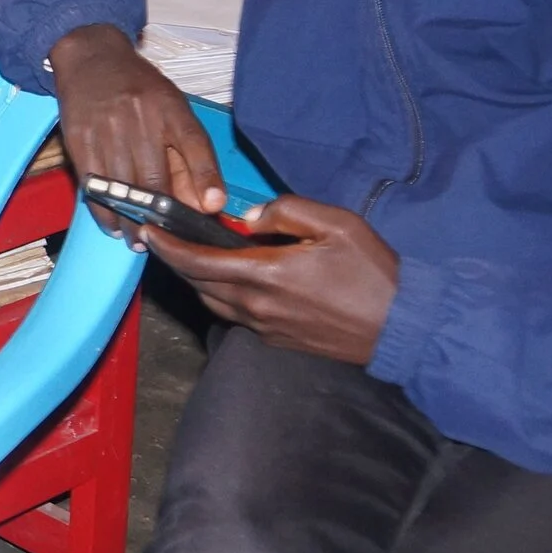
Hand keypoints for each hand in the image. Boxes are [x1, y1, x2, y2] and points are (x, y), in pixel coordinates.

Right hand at [48, 23, 223, 229]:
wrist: (92, 59)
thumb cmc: (138, 91)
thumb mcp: (173, 111)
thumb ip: (191, 155)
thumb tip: (206, 202)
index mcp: (171, 109)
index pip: (196, 146)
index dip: (205, 179)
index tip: (211, 209)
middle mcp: (141, 118)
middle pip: (156, 178)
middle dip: (162, 216)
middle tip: (166, 239)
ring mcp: (107, 129)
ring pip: (124, 188)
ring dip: (132, 221)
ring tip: (138, 240)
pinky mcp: (80, 139)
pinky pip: (94, 185)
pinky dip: (104, 211)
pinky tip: (112, 224)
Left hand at [139, 194, 400, 363]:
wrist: (403, 328)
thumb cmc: (372, 272)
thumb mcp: (336, 224)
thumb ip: (287, 212)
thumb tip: (250, 218)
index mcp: (265, 275)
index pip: (197, 262)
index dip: (168, 246)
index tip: (148, 231)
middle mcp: (256, 306)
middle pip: (197, 283)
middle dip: (176, 260)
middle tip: (164, 238)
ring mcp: (265, 327)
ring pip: (213, 301)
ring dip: (197, 279)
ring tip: (193, 256)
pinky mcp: (276, 340)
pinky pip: (234, 316)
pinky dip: (221, 295)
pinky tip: (230, 279)